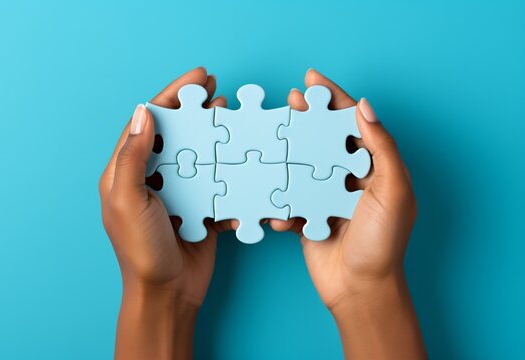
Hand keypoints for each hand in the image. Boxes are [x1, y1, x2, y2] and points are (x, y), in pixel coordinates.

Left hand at [99, 67, 232, 358]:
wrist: (169, 293)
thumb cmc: (142, 250)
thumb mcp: (129, 201)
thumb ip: (133, 158)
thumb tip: (142, 112)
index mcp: (128, 172)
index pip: (148, 122)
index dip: (171, 95)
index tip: (198, 77)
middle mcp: (152, 178)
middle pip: (176, 132)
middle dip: (196, 108)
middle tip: (218, 90)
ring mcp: (178, 191)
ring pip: (198, 152)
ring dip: (214, 133)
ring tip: (230, 115)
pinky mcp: (199, 206)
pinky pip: (214, 179)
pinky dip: (226, 166)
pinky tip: (240, 155)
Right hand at [270, 69, 425, 358]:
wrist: (359, 289)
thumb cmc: (382, 242)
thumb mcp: (393, 191)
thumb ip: (381, 148)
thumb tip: (365, 107)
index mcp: (375, 168)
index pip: (355, 122)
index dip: (335, 97)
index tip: (313, 79)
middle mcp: (351, 178)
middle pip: (326, 136)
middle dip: (309, 115)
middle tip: (291, 98)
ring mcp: (326, 195)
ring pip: (304, 161)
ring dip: (289, 145)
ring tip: (274, 129)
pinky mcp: (308, 214)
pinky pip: (290, 195)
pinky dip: (280, 189)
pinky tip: (272, 184)